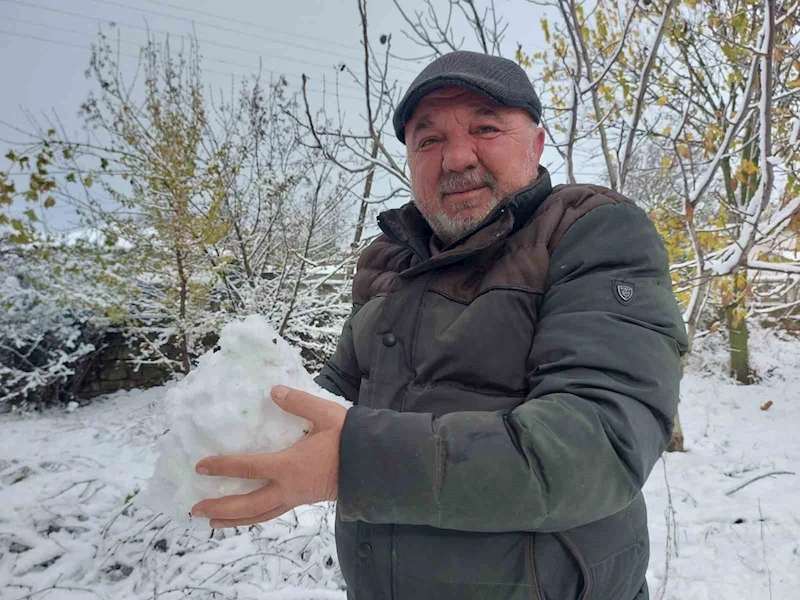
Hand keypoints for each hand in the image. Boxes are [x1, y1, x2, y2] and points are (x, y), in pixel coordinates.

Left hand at [191, 385, 346, 527]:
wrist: (374, 465)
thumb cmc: (349, 439)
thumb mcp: (326, 415)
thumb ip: (299, 403)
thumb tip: (274, 392)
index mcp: (289, 466)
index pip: (248, 467)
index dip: (222, 467)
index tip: (200, 466)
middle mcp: (288, 488)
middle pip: (247, 505)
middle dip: (219, 506)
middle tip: (194, 508)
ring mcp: (295, 498)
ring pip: (259, 515)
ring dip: (233, 519)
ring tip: (212, 522)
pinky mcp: (303, 500)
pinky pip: (272, 513)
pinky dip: (254, 516)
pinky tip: (246, 514)